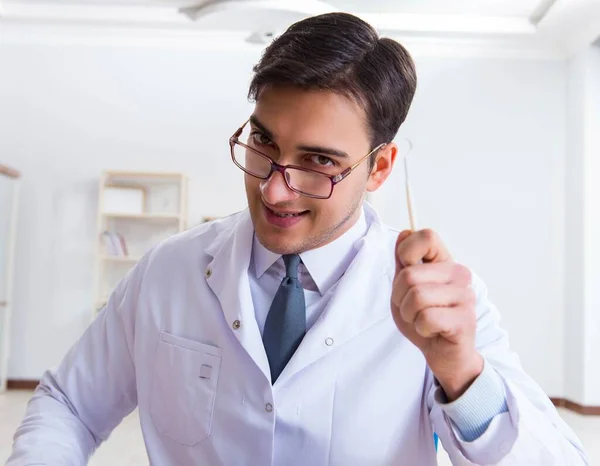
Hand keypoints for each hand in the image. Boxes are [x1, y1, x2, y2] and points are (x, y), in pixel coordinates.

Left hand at [391, 229, 482, 400]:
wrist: (443, 354)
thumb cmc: (424, 318)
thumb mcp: (405, 287)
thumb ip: (404, 261)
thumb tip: (405, 233)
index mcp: (445, 262)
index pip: (425, 236)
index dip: (406, 254)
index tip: (407, 274)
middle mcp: (459, 274)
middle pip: (409, 275)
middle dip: (399, 297)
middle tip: (412, 309)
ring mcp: (465, 296)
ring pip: (416, 298)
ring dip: (409, 315)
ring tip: (421, 320)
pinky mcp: (464, 320)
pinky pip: (426, 318)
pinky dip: (420, 328)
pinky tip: (432, 331)